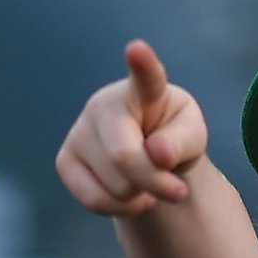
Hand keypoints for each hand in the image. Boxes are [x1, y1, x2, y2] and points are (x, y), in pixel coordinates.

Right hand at [57, 39, 207, 214]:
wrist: (148, 155)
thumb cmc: (173, 136)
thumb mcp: (193, 137)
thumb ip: (182, 142)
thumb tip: (157, 154)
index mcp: (144, 91)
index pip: (146, 78)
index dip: (143, 64)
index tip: (138, 49)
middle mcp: (103, 105)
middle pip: (125, 158)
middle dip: (156, 182)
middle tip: (178, 191)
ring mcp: (79, 132)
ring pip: (115, 186)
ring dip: (141, 194)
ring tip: (147, 178)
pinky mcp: (65, 161)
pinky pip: (95, 201)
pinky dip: (123, 208)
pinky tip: (132, 195)